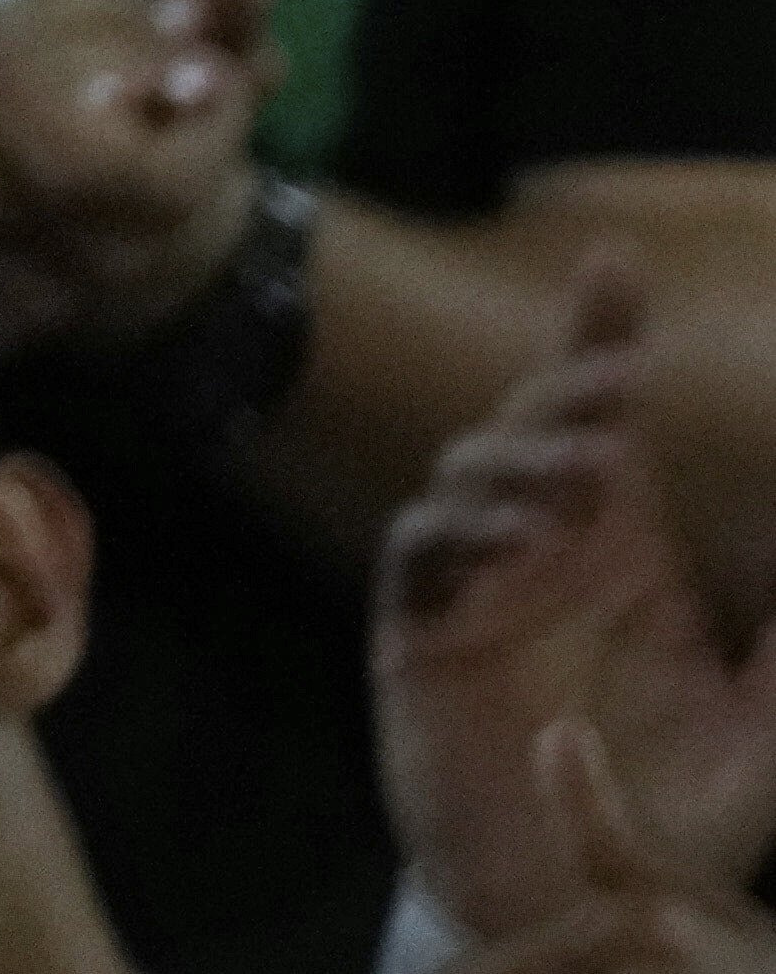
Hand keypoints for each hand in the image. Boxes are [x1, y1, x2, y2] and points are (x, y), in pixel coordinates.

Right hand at [390, 255, 775, 936]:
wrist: (579, 900)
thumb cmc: (672, 814)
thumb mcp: (765, 735)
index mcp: (621, 552)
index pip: (606, 424)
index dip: (601, 339)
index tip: (615, 263)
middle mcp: (544, 549)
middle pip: (533, 427)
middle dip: (570, 389)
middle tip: (620, 388)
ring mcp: (476, 584)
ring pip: (470, 470)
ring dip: (525, 457)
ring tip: (591, 476)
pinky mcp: (422, 630)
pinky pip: (423, 550)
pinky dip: (464, 529)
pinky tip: (523, 540)